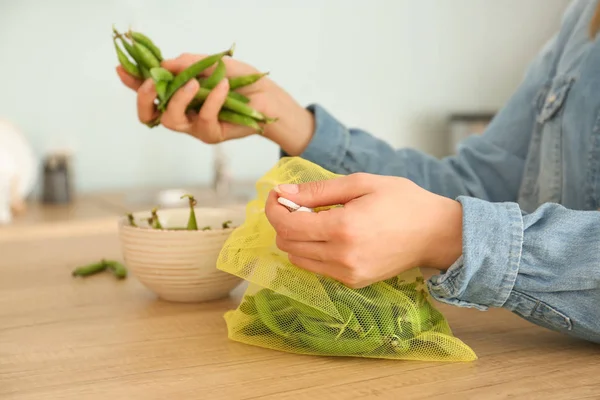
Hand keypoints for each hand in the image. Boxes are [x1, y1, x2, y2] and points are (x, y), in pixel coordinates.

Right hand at [116, 54, 313, 153]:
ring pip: (171, 120)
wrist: (266, 96)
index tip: (121, 68)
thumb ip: (186, 64)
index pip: (150, 91)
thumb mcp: (211, 63)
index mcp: (177, 93)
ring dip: (178, 99)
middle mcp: (182, 112)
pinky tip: (223, 86)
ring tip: (193, 83)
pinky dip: (212, 100)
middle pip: (149, 114)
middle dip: (145, 97)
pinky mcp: (211, 135)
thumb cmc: (239, 80)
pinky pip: (204, 119)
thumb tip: (163, 65)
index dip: (133, 82)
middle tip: (152, 81)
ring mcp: (194, 126)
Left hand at [264, 173, 462, 288]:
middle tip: (297, 203)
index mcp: (342, 229)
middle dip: (283, 221)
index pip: (287, 225)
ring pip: (298, 258)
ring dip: (296, 237)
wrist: (436, 233)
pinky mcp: (353, 282)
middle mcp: (341, 257)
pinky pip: (316, 268)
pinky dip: (312, 250)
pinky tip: (329, 235)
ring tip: (315, 218)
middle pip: (287, 243)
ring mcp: (347, 274)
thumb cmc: (403, 201)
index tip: (278, 195)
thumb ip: (318, 191)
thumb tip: (283, 192)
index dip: (274, 208)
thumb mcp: (361, 183)